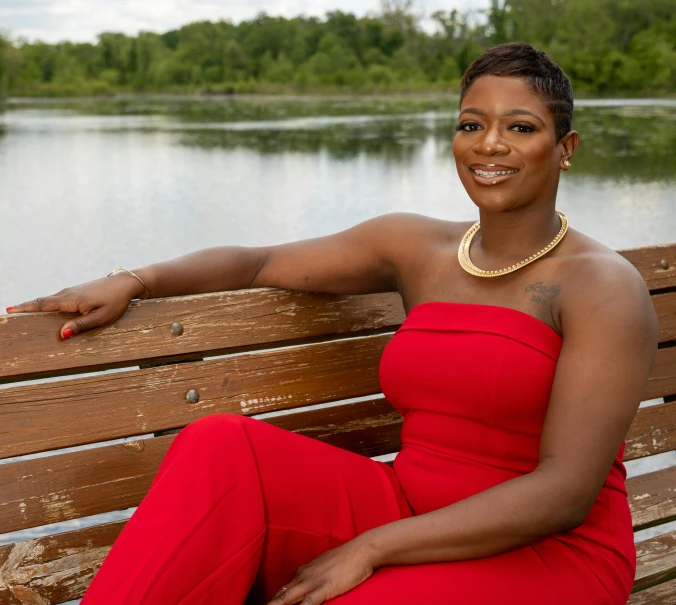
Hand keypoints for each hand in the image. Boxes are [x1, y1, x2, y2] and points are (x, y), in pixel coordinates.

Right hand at [6, 272, 144, 338]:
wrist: (126, 284)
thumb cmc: (116, 301)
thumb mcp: (101, 317)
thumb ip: (81, 325)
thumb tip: (61, 334)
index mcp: (71, 300)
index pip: (43, 304)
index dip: (26, 308)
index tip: (9, 310)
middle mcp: (68, 293)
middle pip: (42, 301)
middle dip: (26, 307)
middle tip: (10, 314)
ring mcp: (72, 291)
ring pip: (50, 300)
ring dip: (36, 306)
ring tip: (21, 314)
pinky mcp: (77, 292)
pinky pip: (57, 299)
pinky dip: (47, 304)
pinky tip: (43, 310)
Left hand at [267, 536, 377, 603]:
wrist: (363, 549)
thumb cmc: (347, 559)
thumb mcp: (325, 568)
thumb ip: (314, 578)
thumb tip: (307, 590)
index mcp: (302, 572)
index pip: (281, 592)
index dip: (271, 603)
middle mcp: (302, 576)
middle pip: (279, 597)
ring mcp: (311, 582)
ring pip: (286, 599)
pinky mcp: (323, 587)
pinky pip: (307, 603)